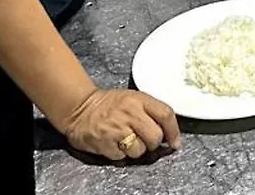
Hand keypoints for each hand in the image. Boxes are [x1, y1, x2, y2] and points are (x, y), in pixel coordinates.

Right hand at [59, 87, 180, 160]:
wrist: (79, 108)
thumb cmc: (108, 104)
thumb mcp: (132, 98)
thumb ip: (150, 111)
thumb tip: (169, 134)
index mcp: (138, 99)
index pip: (165, 114)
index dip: (174, 131)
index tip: (175, 142)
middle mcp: (130, 113)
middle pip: (156, 136)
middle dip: (153, 143)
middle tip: (146, 141)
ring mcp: (117, 129)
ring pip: (140, 150)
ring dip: (136, 150)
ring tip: (126, 141)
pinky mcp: (105, 143)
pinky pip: (122, 157)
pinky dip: (120, 154)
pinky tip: (114, 144)